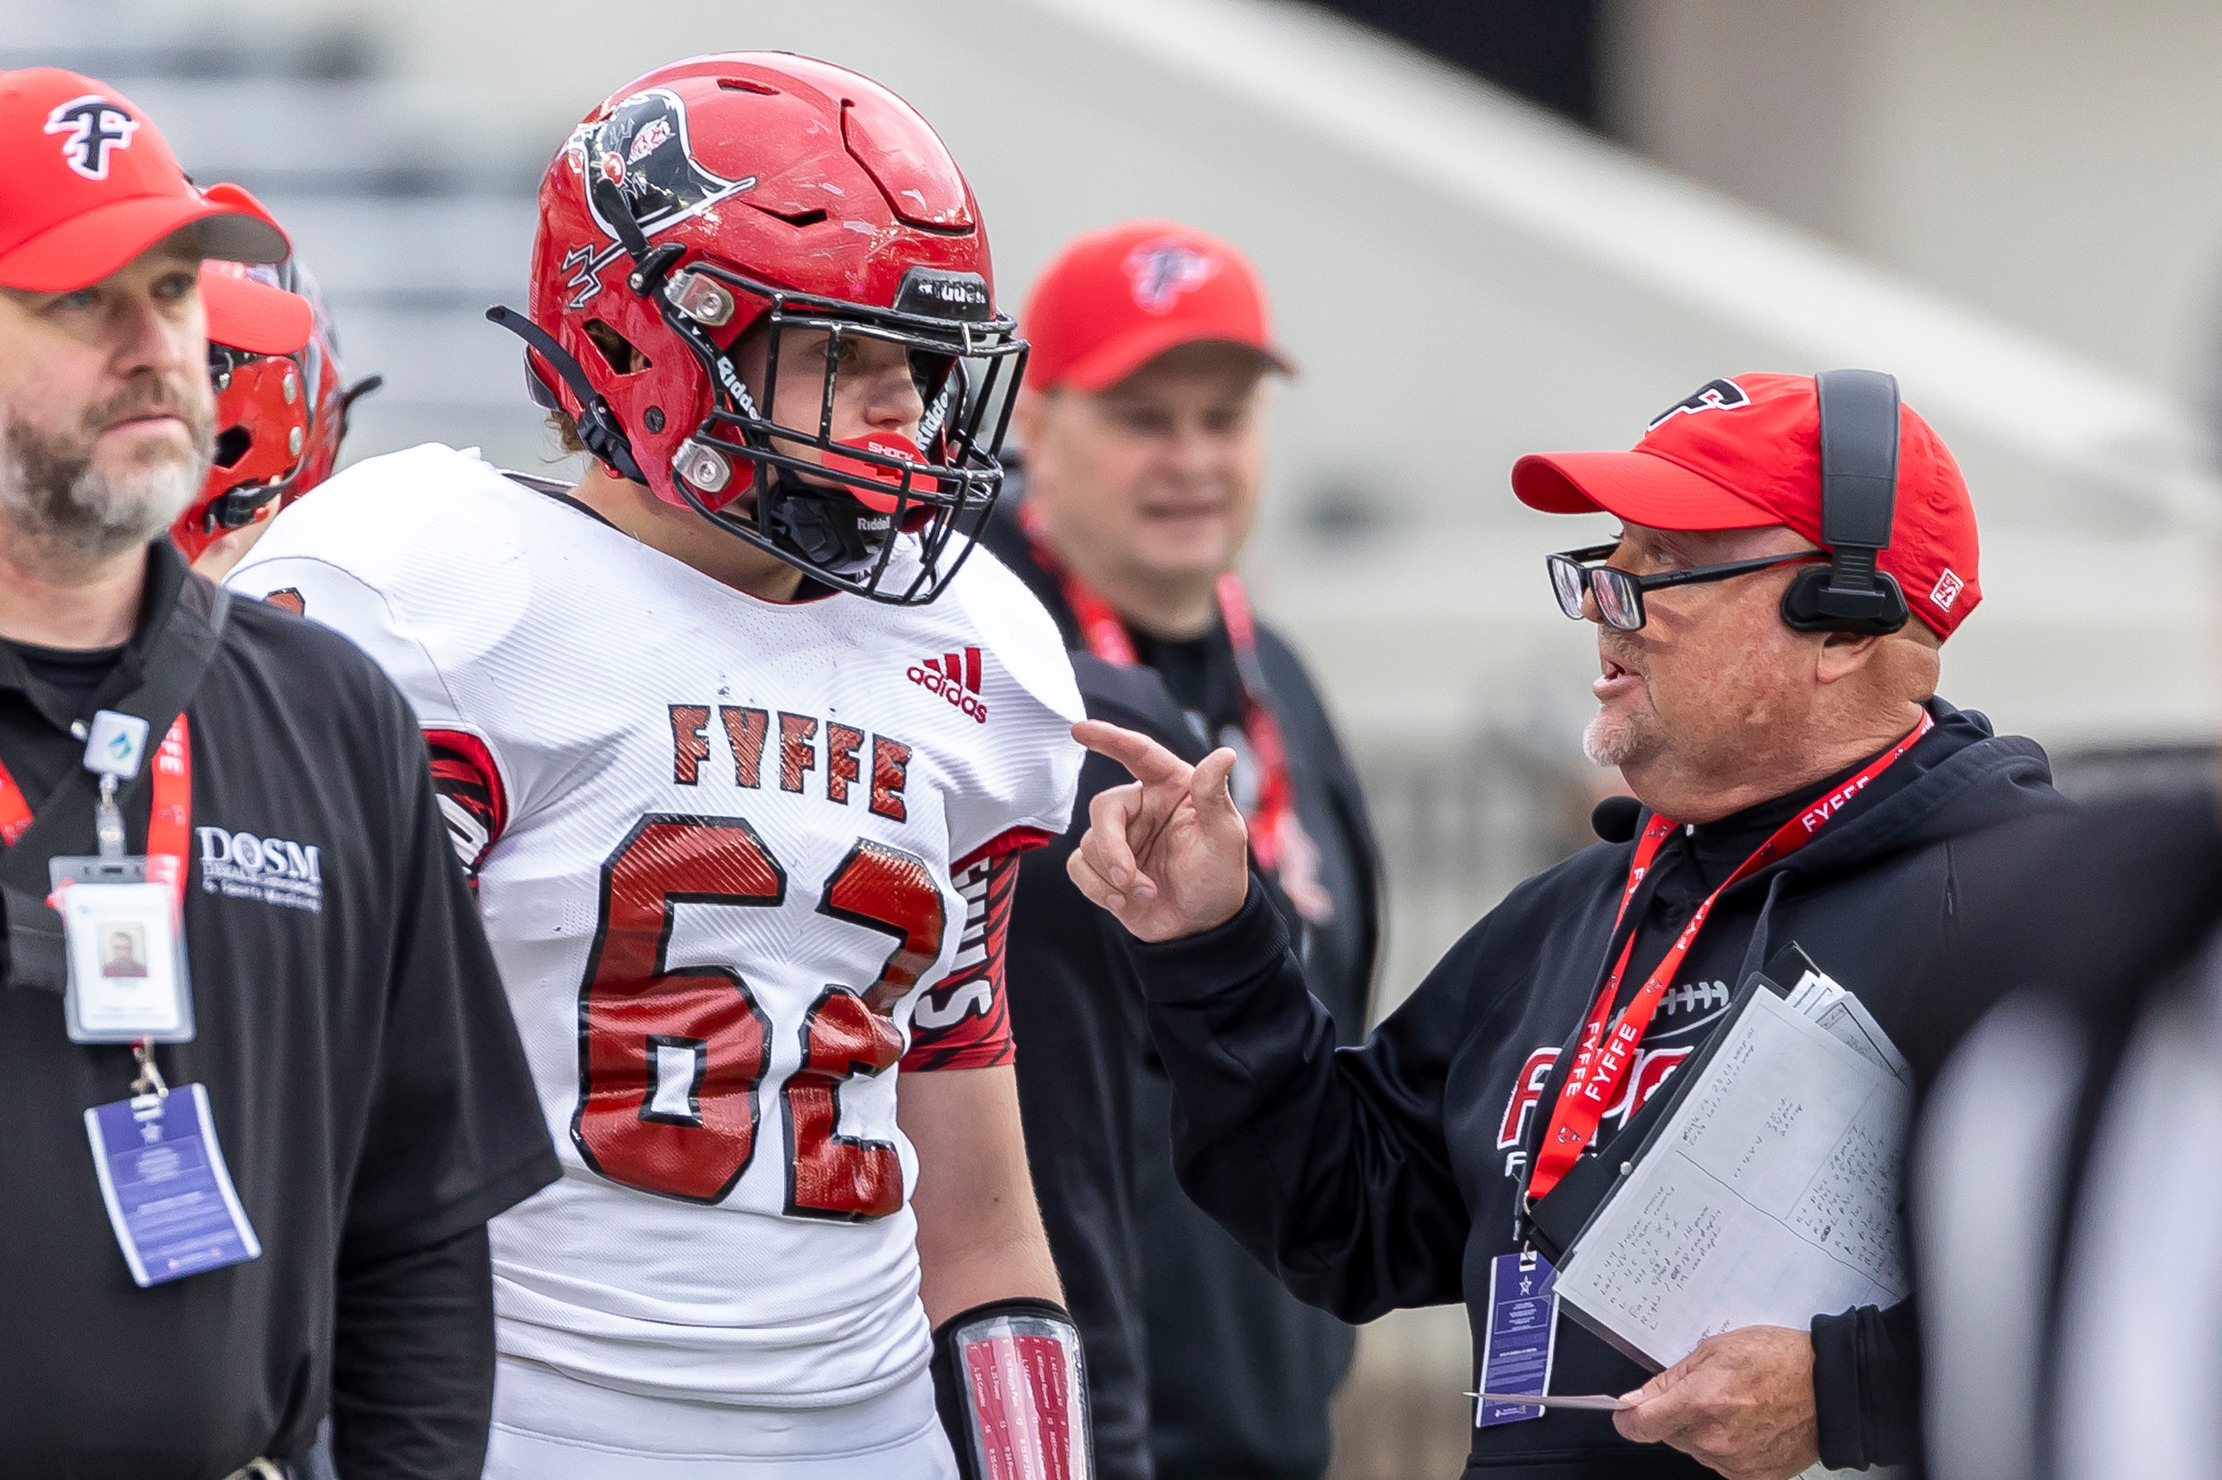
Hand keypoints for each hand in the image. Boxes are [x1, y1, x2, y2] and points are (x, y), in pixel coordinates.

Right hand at [1066, 720, 1248, 942]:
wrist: (1200, 929)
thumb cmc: (1219, 878)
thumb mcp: (1226, 837)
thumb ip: (1215, 795)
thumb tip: (1224, 754)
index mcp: (1172, 787)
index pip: (1139, 753)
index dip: (1109, 738)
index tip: (1080, 729)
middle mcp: (1143, 806)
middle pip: (1104, 807)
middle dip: (1111, 846)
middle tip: (1127, 877)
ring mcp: (1122, 836)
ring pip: (1090, 841)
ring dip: (1112, 875)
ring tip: (1144, 893)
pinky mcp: (1103, 865)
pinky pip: (1078, 866)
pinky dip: (1096, 887)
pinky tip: (1123, 902)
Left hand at [1612, 1326, 1819, 1479]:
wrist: (1830, 1387)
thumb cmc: (1779, 1360)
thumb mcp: (1715, 1350)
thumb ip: (1669, 1379)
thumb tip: (1636, 1399)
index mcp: (1698, 1404)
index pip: (1640, 1425)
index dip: (1628, 1417)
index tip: (1627, 1411)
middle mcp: (1713, 1439)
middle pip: (1669, 1435)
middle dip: (1676, 1415)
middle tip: (1706, 1392)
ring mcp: (1734, 1462)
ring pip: (1696, 1450)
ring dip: (1703, 1432)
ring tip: (1735, 1406)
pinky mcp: (1754, 1477)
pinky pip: (1723, 1464)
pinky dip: (1728, 1447)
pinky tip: (1748, 1425)